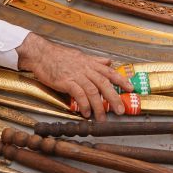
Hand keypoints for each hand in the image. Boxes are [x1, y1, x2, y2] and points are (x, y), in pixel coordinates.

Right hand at [16, 34, 132, 119]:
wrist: (41, 53)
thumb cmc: (59, 56)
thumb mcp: (80, 55)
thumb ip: (95, 61)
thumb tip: (109, 62)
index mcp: (90, 63)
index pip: (109, 71)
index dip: (121, 80)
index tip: (131, 88)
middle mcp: (86, 68)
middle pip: (104, 83)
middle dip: (113, 98)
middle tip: (120, 111)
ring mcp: (76, 75)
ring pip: (92, 91)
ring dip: (99, 106)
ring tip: (102, 119)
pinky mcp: (66, 81)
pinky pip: (78, 94)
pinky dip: (83, 104)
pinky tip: (86, 113)